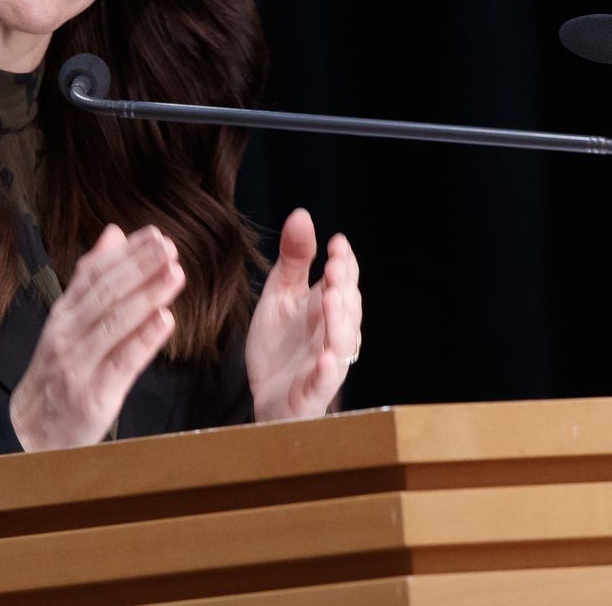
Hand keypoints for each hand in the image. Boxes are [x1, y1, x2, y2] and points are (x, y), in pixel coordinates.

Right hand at [9, 224, 184, 450]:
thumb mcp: (70, 321)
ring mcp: (77, 364)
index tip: (154, 235)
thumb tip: (114, 234)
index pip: (94, 274)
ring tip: (175, 275)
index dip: (125, 253)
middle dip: (139, 268)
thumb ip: (92, 278)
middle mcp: (67, 334)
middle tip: (169, 249)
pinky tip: (166, 321)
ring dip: (147, 296)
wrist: (33, 430)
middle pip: (105, 294)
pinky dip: (143, 340)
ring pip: (114, 323)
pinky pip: (121, 363)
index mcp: (64, 313)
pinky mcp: (92, 395)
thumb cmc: (60, 371)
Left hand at [246, 208, 360, 421]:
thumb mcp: (280, 295)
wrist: (264, 397)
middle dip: (343, 287)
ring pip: (341, 343)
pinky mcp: (311, 393)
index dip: (344, 264)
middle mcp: (331, 335)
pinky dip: (327, 371)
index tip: (337, 243)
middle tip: (335, 267)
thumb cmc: (279, 347)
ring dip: (339, 321)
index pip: (344, 282)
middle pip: (347, 310)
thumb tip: (302, 214)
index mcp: (325, 309)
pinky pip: (323, 383)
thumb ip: (293, 259)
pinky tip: (324, 357)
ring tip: (332, 298)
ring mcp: (324, 365)